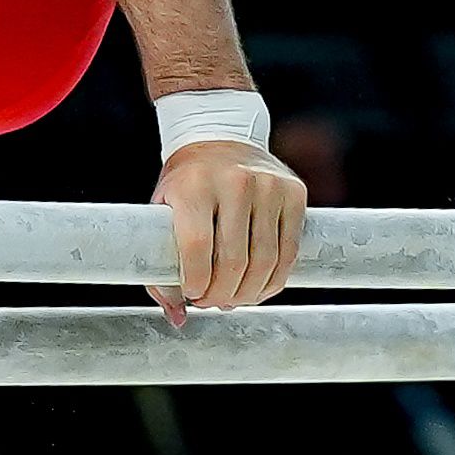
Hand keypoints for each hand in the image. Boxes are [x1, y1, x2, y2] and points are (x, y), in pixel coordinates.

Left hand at [149, 139, 305, 321]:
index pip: (197, 246)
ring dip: (249, 293)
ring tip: (233, 299)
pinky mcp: (295, 193)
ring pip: (266, 261)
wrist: (219, 137)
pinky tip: (258, 288)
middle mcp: (234, 182)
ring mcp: (268, 186)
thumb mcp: (162, 210)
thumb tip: (177, 317)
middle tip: (211, 302)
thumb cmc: (186, 183)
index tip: (192, 295)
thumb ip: (160, 262)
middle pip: (234, 260)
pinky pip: (289, 251)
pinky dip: (274, 280)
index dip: (196, 281)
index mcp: (193, 185)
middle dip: (222, 293)